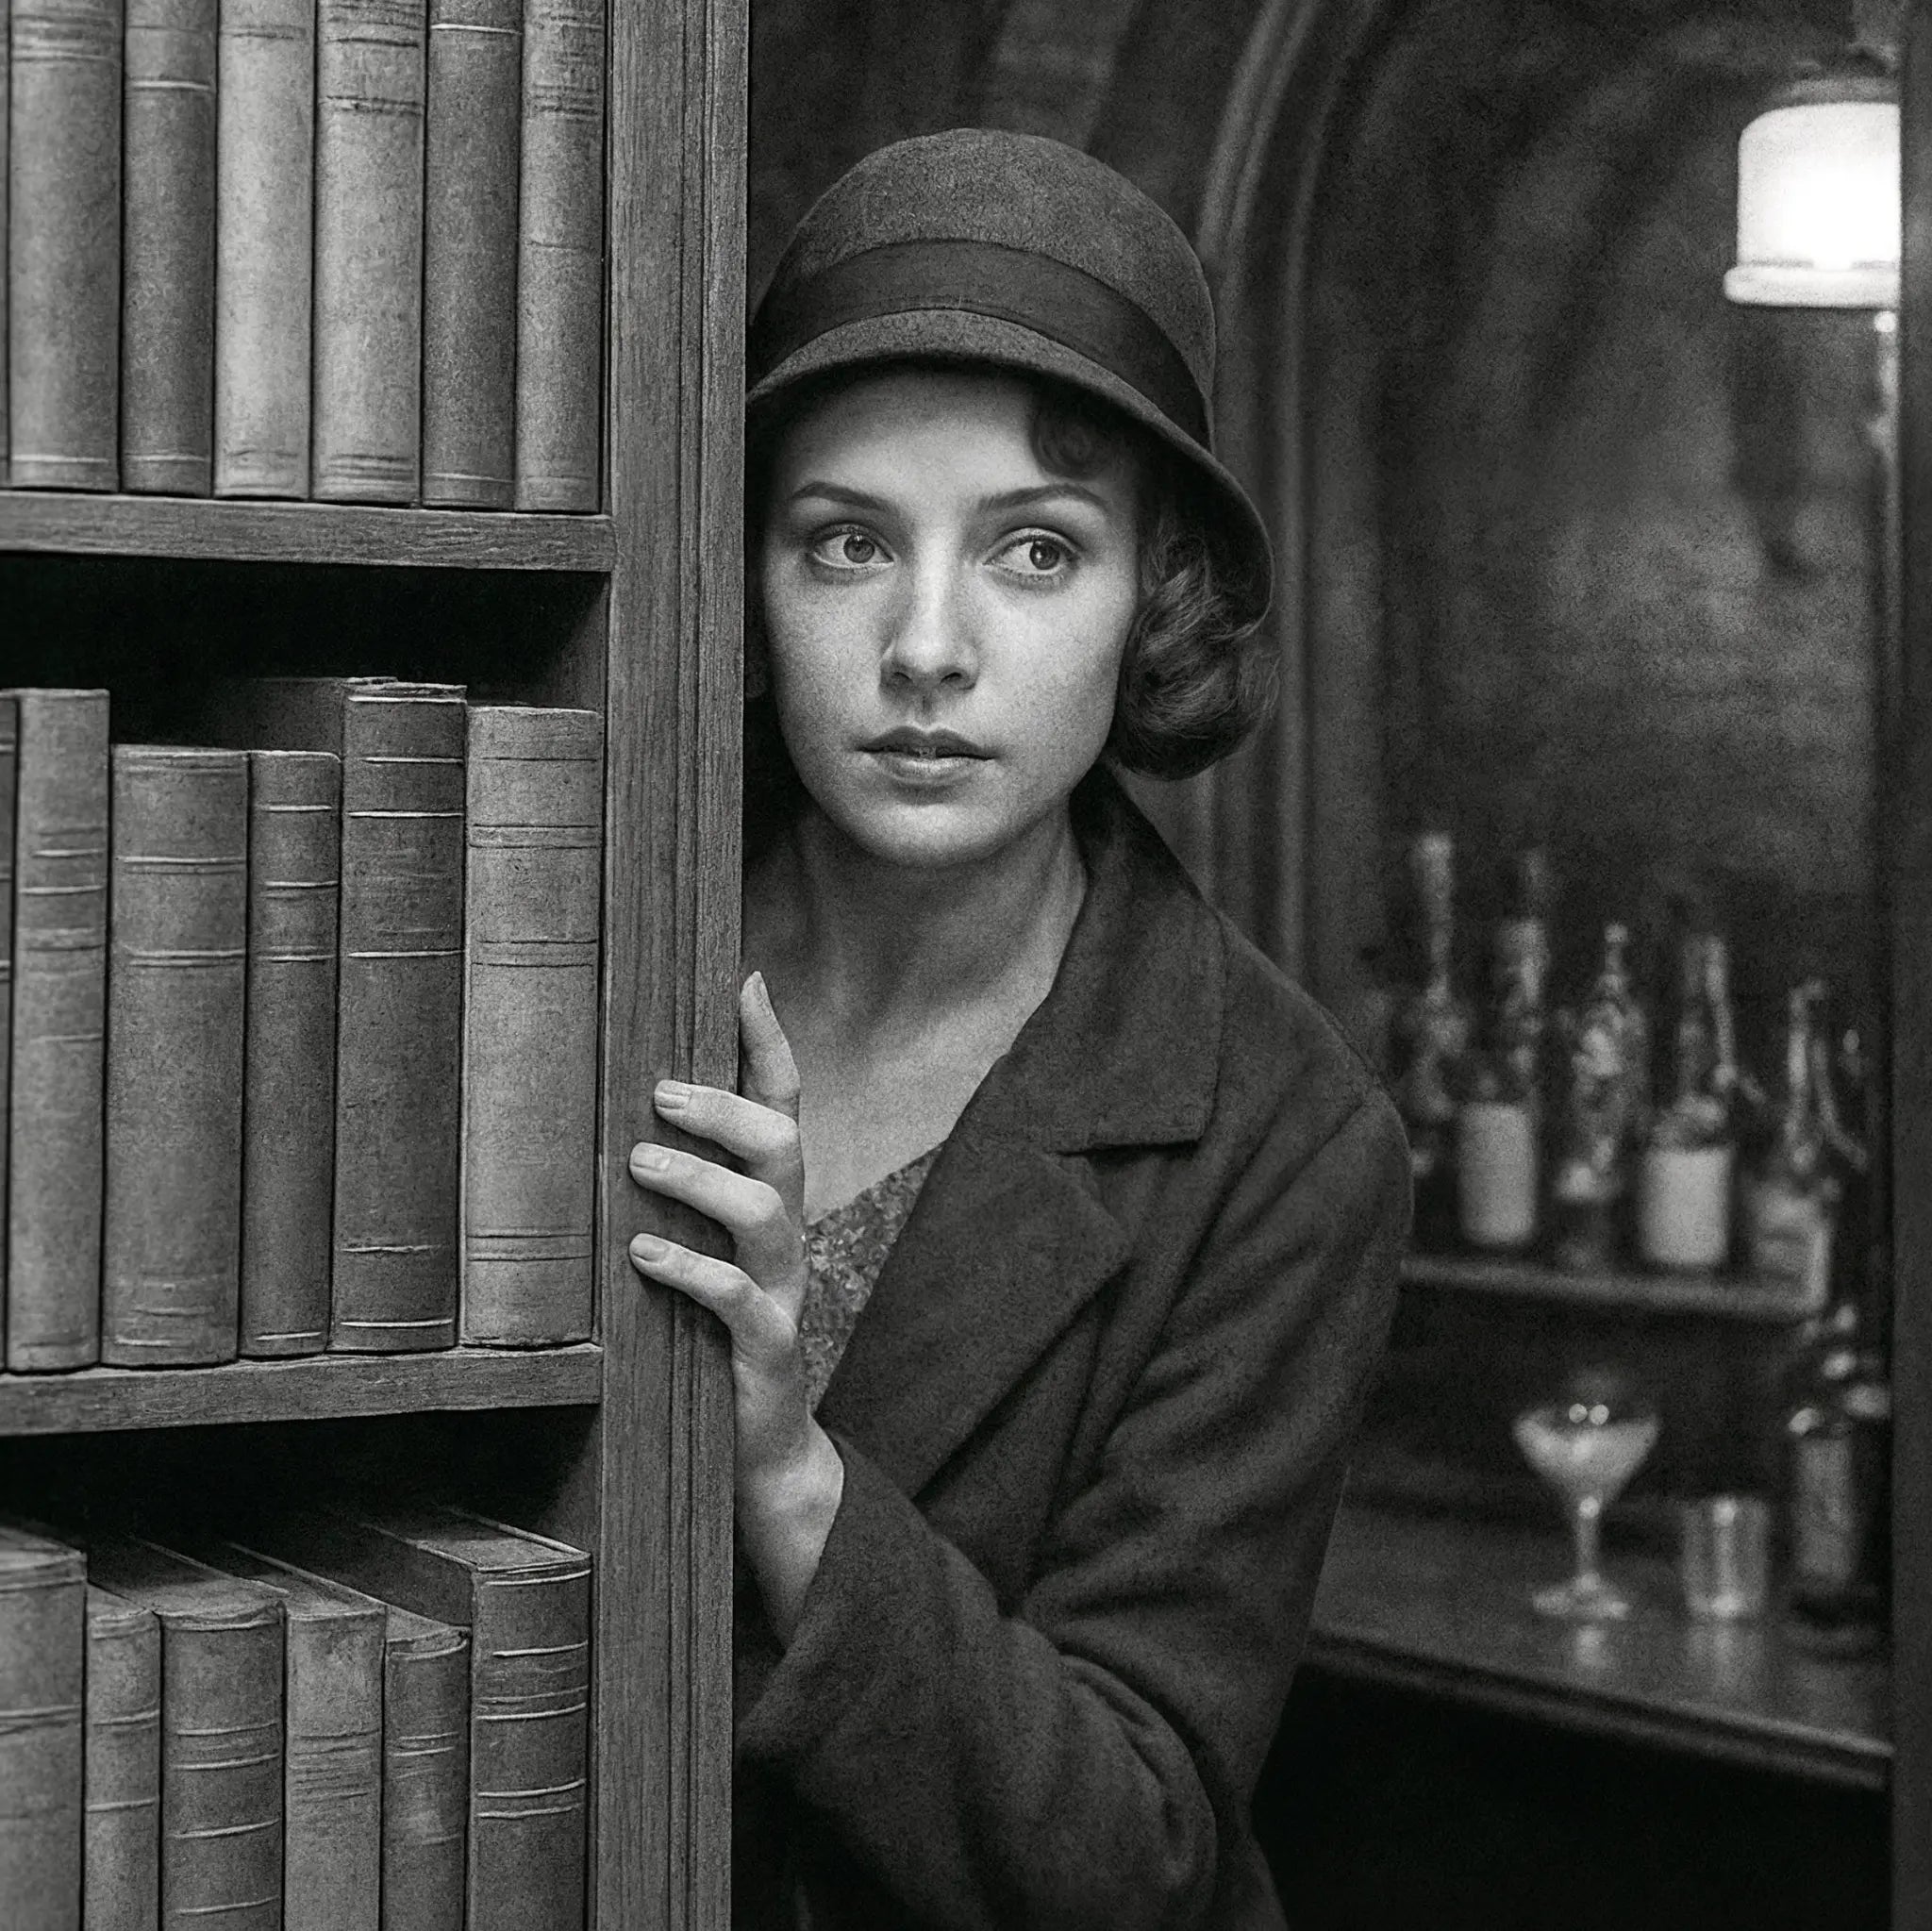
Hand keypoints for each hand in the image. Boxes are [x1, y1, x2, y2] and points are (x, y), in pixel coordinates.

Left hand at [627, 973, 841, 1636]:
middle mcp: (790, 1233)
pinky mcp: (766, 1350)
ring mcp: (786, 1290)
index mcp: (774, 1199)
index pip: (785, 1102)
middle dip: (724, 1108)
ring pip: (767, 1211)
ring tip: (639, 1163)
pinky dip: (692, 1270)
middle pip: (784, 1143)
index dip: (769, 1041)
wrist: (762, 1451)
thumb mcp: (702, 1249)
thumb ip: (679, 1187)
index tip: (743, 976)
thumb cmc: (710, 1335)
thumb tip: (611, 1108)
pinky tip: (643, 1256)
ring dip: (702, 1179)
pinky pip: (742, 1299)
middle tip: (656, 1091)